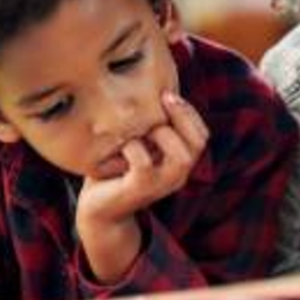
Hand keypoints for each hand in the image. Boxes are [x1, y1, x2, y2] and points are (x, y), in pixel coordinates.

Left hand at [76, 92, 208, 281]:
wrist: (97, 211)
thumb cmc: (114, 171)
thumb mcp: (138, 145)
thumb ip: (150, 127)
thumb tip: (154, 88)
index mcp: (179, 164)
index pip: (202, 136)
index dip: (190, 113)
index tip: (168, 94)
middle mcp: (176, 176)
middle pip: (197, 144)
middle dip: (182, 117)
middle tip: (162, 99)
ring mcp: (159, 185)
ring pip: (180, 157)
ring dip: (163, 134)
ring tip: (143, 128)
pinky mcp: (139, 189)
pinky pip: (144, 164)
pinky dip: (133, 148)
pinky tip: (121, 144)